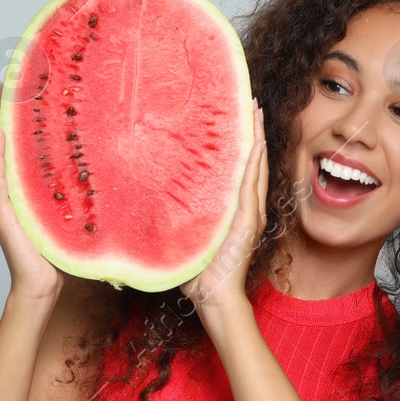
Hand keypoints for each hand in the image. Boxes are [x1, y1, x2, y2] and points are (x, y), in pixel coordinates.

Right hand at [0, 91, 62, 300]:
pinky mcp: (1, 212)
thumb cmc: (57, 250)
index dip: (14, 115)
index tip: (22, 86)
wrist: (43, 284)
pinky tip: (1, 134)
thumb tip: (100, 163)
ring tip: (1, 97)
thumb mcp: (67, 209)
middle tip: (9, 80)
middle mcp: (4, 189)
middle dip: (2, 111)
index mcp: (17, 186)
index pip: (13, 144)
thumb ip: (70, 186)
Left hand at [179, 102, 266, 318]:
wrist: (212, 297)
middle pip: (251, 162)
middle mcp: (244, 209)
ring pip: (255, 169)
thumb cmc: (196, 272)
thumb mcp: (182, 235)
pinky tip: (257, 143)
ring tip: (257, 113)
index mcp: (230, 211)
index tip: (236, 118)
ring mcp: (248, 215)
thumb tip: (142, 199)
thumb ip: (173, 216)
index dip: (239, 144)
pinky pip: (252, 187)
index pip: (237, 170)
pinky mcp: (247, 222)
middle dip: (252, 132)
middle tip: (252, 103)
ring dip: (257, 139)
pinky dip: (255, 164)